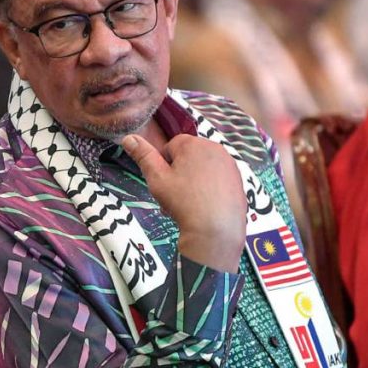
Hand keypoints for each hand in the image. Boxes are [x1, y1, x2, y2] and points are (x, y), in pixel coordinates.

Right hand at [122, 133, 246, 272]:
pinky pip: (218, 178)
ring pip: (203, 168)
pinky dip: (210, 188)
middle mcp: (214, 148)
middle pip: (189, 156)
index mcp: (193, 143)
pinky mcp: (238, 179)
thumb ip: (143, 156)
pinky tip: (206, 206)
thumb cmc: (183, 202)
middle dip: (180, 172)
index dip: (165, 166)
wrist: (216, 230)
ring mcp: (229, 164)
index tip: (166, 183)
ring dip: (194, 180)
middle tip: (176, 195)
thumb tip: (128, 137)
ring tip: (190, 203)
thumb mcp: (157, 179)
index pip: (171, 147)